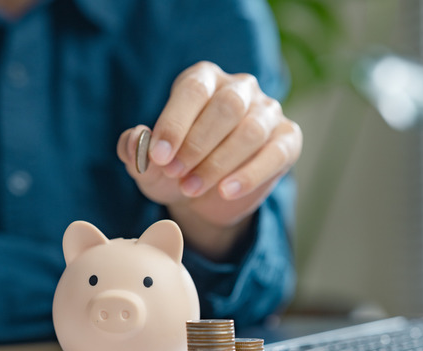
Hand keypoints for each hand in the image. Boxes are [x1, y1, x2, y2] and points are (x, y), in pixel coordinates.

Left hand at [117, 61, 301, 259]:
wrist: (204, 199)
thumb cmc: (174, 168)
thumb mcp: (148, 163)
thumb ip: (135, 148)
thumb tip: (136, 138)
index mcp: (203, 79)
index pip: (193, 90)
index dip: (175, 123)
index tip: (158, 156)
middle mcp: (239, 88)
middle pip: (226, 106)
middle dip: (196, 144)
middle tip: (174, 174)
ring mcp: (267, 111)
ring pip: (250, 131)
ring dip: (217, 163)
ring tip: (190, 188)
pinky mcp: (287, 139)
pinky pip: (275, 153)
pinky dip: (249, 175)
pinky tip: (225, 192)